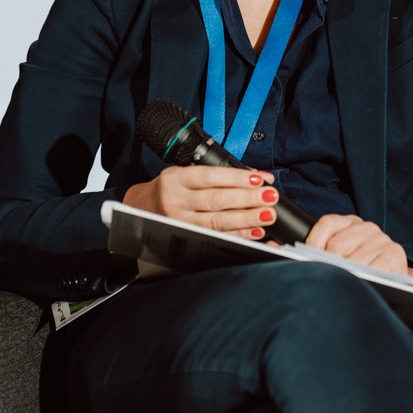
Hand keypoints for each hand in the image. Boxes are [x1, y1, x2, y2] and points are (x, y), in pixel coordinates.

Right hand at [123, 165, 277, 240]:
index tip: (259, 178)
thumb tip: (256, 176)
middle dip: (247, 199)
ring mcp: (181, 223)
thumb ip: (217, 174)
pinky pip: (217, 238)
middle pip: (215, 200)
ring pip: (217, 222)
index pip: (209, 176)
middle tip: (270, 196)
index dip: (236, 178)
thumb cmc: (171, 188)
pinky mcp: (187, 239)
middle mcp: (176, 201)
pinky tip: (255, 232)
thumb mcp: (185, 172)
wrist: (142, 209)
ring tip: (267, 215)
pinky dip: (238, 236)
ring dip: (246, 219)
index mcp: (176, 179)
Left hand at [305, 214, 412, 279]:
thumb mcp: (339, 256)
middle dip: (328, 265)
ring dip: (345, 276)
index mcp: (349, 222)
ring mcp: (381, 240)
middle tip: (324, 279)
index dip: (314, 242)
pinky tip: (360, 285)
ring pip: (354, 260)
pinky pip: (373, 269)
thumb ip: (315, 251)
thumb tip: (282, 249)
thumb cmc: (359, 268)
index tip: (306, 259)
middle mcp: (367, 227)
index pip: (327, 224)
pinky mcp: (394, 255)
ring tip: (340, 286)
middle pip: (337, 244)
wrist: (393, 281)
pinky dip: (365, 279)